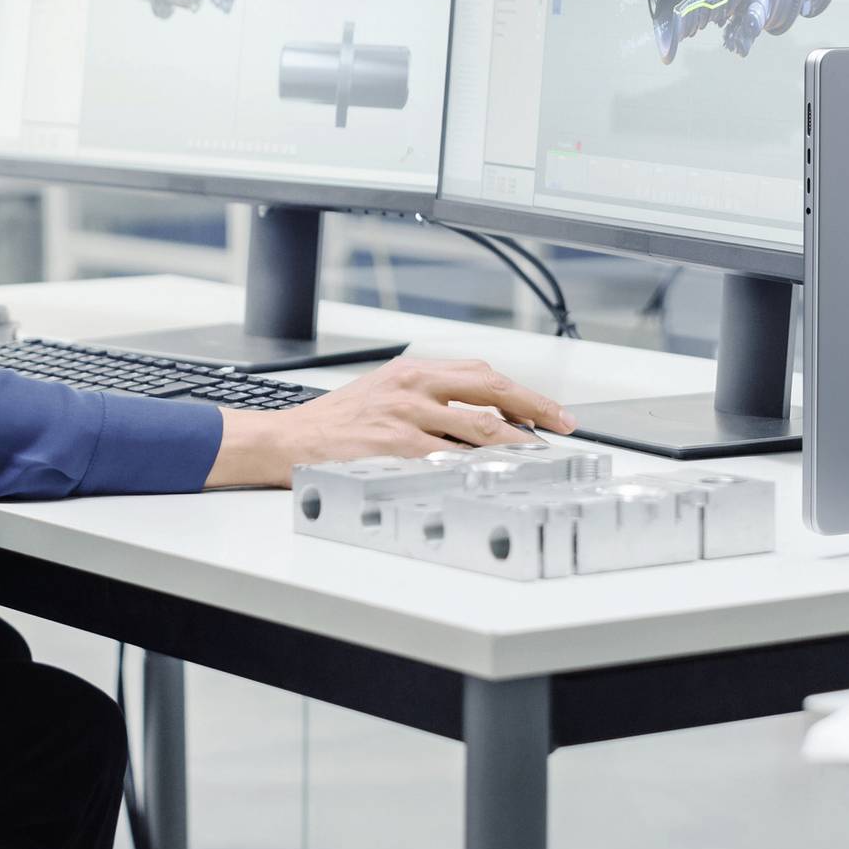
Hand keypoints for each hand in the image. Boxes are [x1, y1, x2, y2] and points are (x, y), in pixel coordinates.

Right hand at [203, 356, 576, 488]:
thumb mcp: (385, 392)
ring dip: (516, 446)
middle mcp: (413, 389)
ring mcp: (406, 419)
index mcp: (413, 372)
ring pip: (478, 429)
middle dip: (534, 411)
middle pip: (491, 393)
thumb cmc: (336, 422)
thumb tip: (483, 418)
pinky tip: (496, 477)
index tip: (550, 412)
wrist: (288, 440)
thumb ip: (430, 398)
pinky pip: (448, 459)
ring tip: (541, 460)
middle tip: (561, 429)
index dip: (523, 394)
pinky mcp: (395, 449)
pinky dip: (478, 467)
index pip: (483, 376)